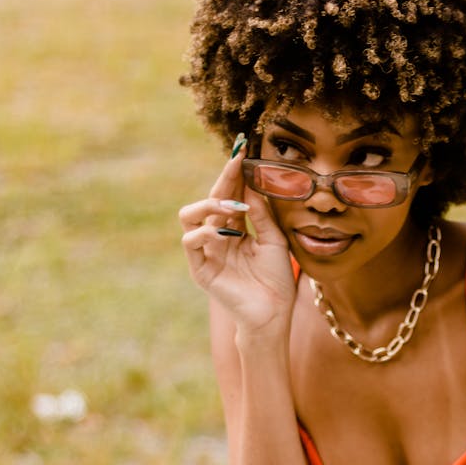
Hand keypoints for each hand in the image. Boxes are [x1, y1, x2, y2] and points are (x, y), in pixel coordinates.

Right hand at [179, 149, 295, 335]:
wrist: (274, 313)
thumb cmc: (277, 280)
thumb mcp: (274, 240)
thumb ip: (261, 214)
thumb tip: (253, 184)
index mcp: (236, 228)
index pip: (229, 195)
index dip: (234, 174)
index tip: (242, 151)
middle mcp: (217, 236)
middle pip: (209, 199)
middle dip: (222, 181)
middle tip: (237, 166)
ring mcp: (206, 252)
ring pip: (189, 216)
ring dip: (209, 205)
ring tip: (232, 207)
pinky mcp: (200, 269)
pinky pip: (189, 242)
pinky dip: (205, 232)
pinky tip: (224, 232)